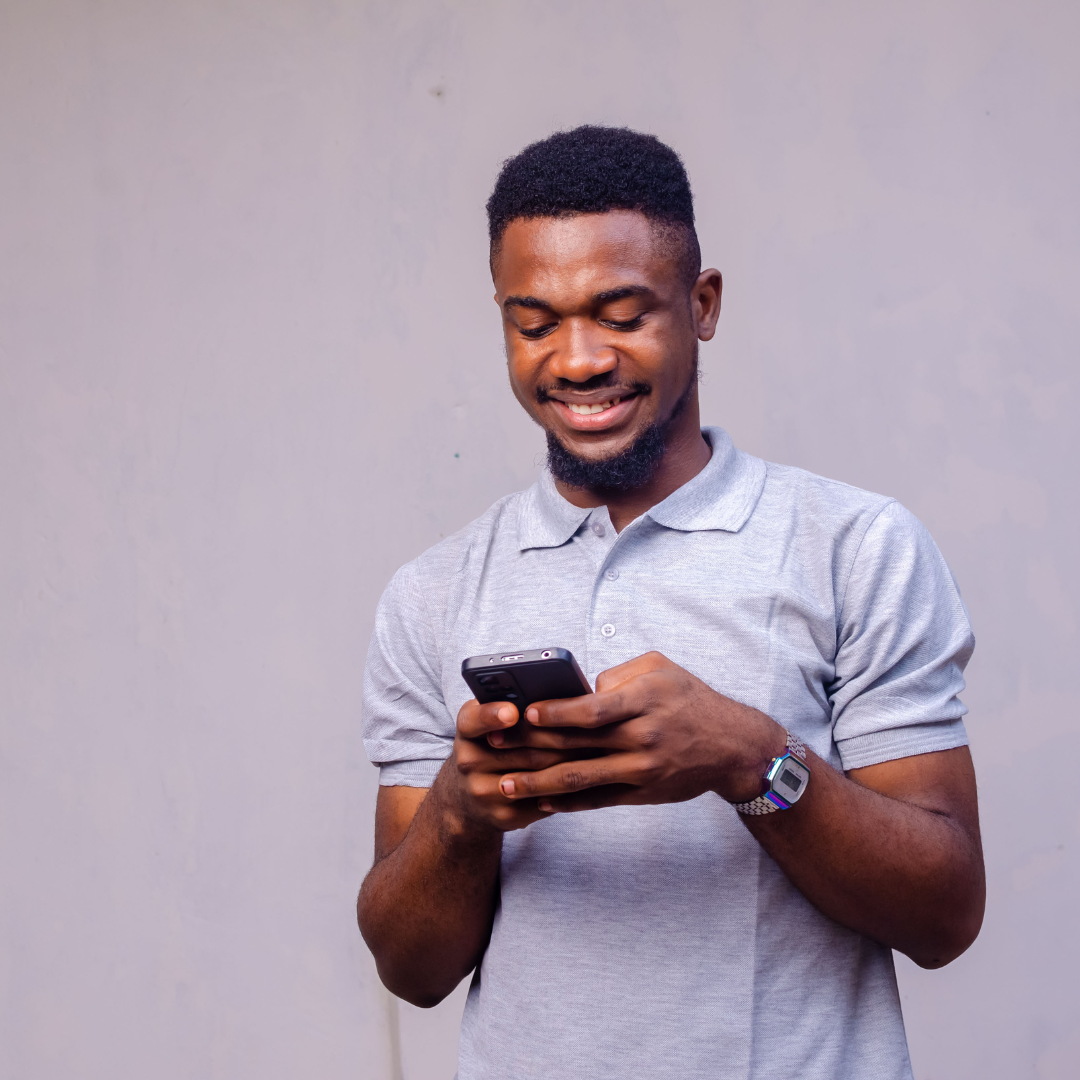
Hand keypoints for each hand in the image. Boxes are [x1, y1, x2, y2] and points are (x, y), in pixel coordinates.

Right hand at [450, 698, 590, 831]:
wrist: (469, 796)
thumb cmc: (494, 744)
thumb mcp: (493, 721)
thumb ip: (515, 705)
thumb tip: (560, 694)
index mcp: (467, 729)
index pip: (475, 719)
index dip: (493, 715)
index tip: (512, 712)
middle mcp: (467, 761)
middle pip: (520, 747)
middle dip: (558, 735)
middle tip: (590, 724)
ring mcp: (483, 792)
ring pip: (537, 774)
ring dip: (571, 760)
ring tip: (598, 746)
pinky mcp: (503, 817)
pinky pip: (544, 800)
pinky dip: (568, 787)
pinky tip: (588, 774)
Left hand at [489, 652, 785, 812]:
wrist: (730, 746)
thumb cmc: (689, 698)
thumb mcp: (660, 669)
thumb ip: (618, 675)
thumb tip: (580, 691)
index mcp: (644, 702)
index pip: (593, 710)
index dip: (556, 713)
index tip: (524, 713)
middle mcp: (641, 738)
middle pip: (576, 746)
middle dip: (530, 748)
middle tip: (493, 748)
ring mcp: (640, 770)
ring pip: (580, 779)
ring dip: (537, 784)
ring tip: (503, 784)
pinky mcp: (640, 793)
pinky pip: (596, 800)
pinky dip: (565, 802)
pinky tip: (537, 801)